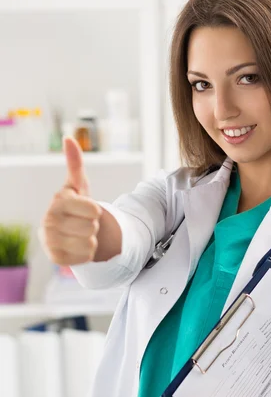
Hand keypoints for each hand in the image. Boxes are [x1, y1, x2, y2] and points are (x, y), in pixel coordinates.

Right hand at [39, 137, 102, 265]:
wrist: (67, 232)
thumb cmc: (76, 206)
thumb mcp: (79, 186)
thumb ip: (76, 164)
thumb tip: (69, 138)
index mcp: (58, 201)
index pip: (94, 210)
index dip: (95, 211)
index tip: (87, 209)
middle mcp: (49, 220)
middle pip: (92, 228)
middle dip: (93, 226)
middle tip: (82, 223)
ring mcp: (49, 240)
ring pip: (90, 244)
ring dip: (91, 240)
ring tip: (80, 234)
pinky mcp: (55, 258)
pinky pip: (85, 258)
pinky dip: (86, 254)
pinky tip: (77, 246)